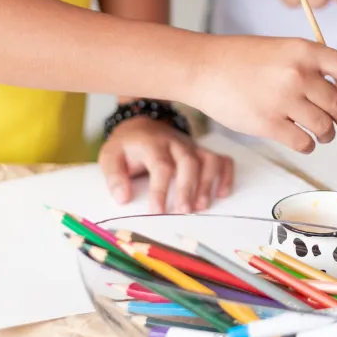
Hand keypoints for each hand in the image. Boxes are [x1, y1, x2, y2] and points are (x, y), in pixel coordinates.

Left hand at [98, 116, 233, 214]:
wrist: (141, 125)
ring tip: (201, 206)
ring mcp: (192, 146)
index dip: (160, 189)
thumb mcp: (110, 156)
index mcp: (152, 144)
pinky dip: (226, 175)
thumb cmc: (127, 147)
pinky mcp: (202, 152)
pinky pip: (222, 160)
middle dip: (188, 187)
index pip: (161, 165)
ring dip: (208, 183)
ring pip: (208, 160)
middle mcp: (176, 143)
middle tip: (183, 211)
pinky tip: (223, 194)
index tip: (157, 211)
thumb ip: (114, 177)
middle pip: (188, 162)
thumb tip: (123, 198)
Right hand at [188, 35, 336, 153]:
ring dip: (327, 135)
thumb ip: (311, 68)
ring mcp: (283, 99)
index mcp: (305, 51)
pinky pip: (304, 142)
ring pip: (325, 127)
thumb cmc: (241, 60)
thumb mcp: (282, 49)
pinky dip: (307, 145)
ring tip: (321, 134)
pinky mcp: (268, 123)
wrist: (203, 67)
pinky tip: (301, 139)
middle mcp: (298, 74)